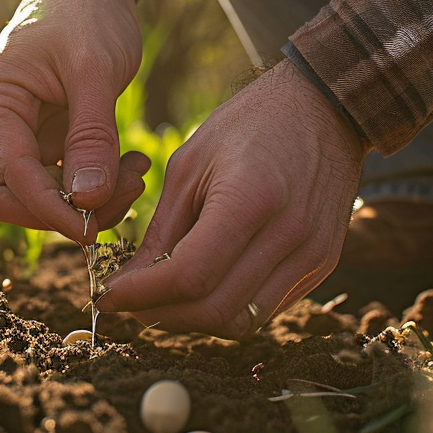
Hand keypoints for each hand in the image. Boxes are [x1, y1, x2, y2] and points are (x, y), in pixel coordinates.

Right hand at [0, 0, 151, 241]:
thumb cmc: (87, 10)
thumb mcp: (95, 70)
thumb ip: (91, 137)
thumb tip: (87, 203)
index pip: (6, 179)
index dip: (47, 210)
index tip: (92, 226)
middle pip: (12, 199)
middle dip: (64, 211)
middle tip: (123, 194)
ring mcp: (24, 133)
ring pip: (40, 197)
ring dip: (89, 201)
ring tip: (137, 172)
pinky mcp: (51, 138)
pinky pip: (66, 180)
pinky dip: (98, 184)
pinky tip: (132, 164)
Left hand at [96, 61, 368, 336]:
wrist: (325, 110)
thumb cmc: (248, 125)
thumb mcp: (189, 164)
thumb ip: (161, 231)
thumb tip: (128, 285)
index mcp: (251, 198)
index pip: (189, 276)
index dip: (141, 295)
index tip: (107, 295)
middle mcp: (289, 235)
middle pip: (215, 310)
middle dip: (162, 315)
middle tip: (129, 303)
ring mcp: (311, 256)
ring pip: (240, 321)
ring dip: (192, 320)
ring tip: (161, 298)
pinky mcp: (320, 267)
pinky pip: (264, 309)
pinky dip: (225, 308)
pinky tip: (200, 287)